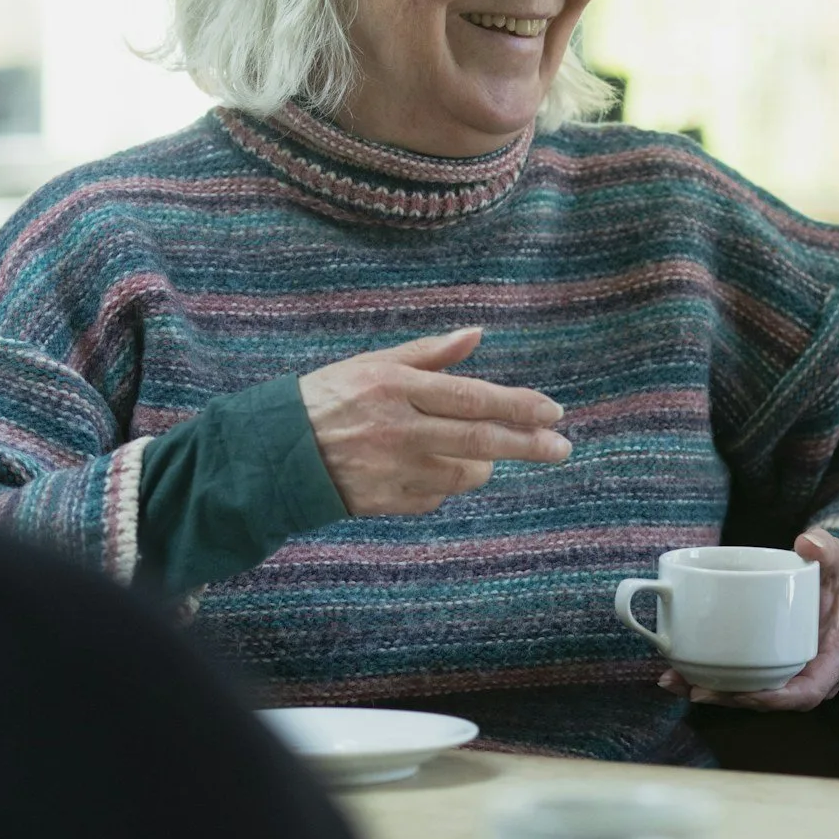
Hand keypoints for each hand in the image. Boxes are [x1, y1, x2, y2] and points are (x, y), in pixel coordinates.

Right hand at [298, 328, 569, 515]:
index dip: (517, 405)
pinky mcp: (386, 502)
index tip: (553, 411)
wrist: (276, 453)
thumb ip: (429, 354)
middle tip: (562, 447)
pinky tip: (431, 470)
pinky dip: (444, 485)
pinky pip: (435, 497)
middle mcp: (398, 429)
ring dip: (484, 465)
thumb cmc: (329, 398)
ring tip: (483, 455)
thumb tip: (476, 336)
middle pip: (480, 439)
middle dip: (528, 444)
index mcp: (396, 387)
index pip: (472, 397)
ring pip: (463, 474)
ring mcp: (393, 470)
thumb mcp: (373, 364)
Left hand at [661, 529, 838, 711]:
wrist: (830, 588)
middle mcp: (812, 676)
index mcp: (835, 659)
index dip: (777, 699)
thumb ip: (829, 550)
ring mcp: (788, 675)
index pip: (808, 693)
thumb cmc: (834, 578)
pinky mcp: (766, 666)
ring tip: (674, 681)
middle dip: (731, 699)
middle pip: (770, 699)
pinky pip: (740, 679)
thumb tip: (807, 543)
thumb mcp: (838, 561)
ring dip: (712, 692)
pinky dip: (710, 677)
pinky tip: (676, 671)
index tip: (746, 695)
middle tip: (696, 690)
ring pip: (749, 693)